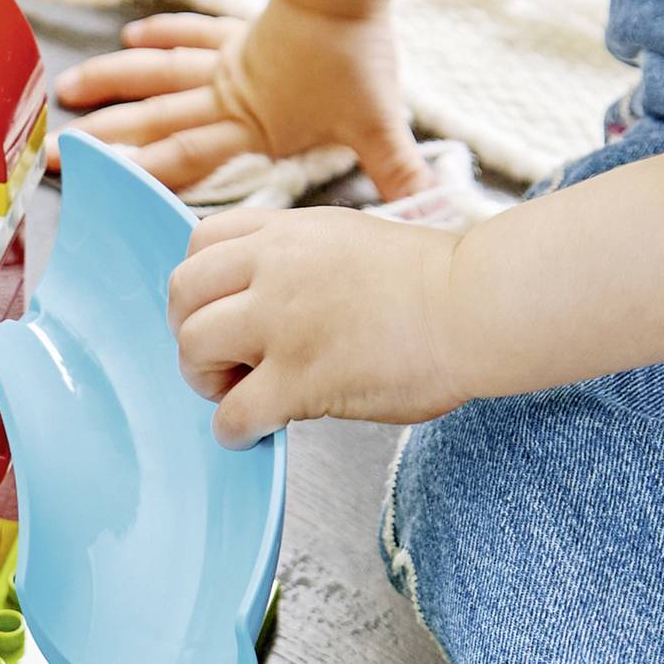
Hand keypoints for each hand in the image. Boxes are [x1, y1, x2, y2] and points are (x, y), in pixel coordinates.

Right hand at [53, 0, 430, 204]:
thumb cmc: (358, 57)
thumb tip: (434, 213)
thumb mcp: (379, 123)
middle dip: (107, 138)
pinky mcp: (238, 30)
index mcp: (251, 126)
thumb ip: (399, 173)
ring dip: (113, 83)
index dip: (143, 173)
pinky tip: (133, 35)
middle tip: (58, 152)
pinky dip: (161, 32)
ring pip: (157, 73)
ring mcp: (226, 60)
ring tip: (69, 91)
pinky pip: (189, 32)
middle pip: (155, 119)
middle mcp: (225, 95)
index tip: (100, 185)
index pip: (188, 156)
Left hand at [169, 207, 469, 443]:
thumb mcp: (349, 238)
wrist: (480, 305)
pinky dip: (233, 430)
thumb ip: (297, 258)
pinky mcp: (300, 379)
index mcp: (288, 232)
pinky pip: (233, 412)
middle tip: (221, 359)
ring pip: (194, 348)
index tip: (220, 309)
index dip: (201, 284)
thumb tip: (261, 297)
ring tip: (237, 393)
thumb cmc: (435, 282)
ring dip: (204, 379)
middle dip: (189, 330)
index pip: (200, 242)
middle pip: (182, 294)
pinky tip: (254, 432)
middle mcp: (275, 269)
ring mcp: (283, 322)